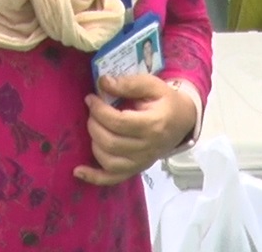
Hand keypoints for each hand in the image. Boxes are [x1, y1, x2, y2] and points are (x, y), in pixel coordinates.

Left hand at [74, 74, 195, 185]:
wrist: (183, 121)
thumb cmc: (166, 101)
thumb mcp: (153, 85)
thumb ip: (129, 84)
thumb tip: (103, 83)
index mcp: (153, 125)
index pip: (118, 123)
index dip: (99, 111)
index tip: (91, 98)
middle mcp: (147, 148)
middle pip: (111, 143)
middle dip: (94, 125)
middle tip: (92, 111)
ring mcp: (142, 162)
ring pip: (109, 161)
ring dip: (94, 143)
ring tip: (94, 127)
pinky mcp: (136, 169)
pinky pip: (113, 179)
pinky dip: (94, 177)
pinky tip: (78, 171)